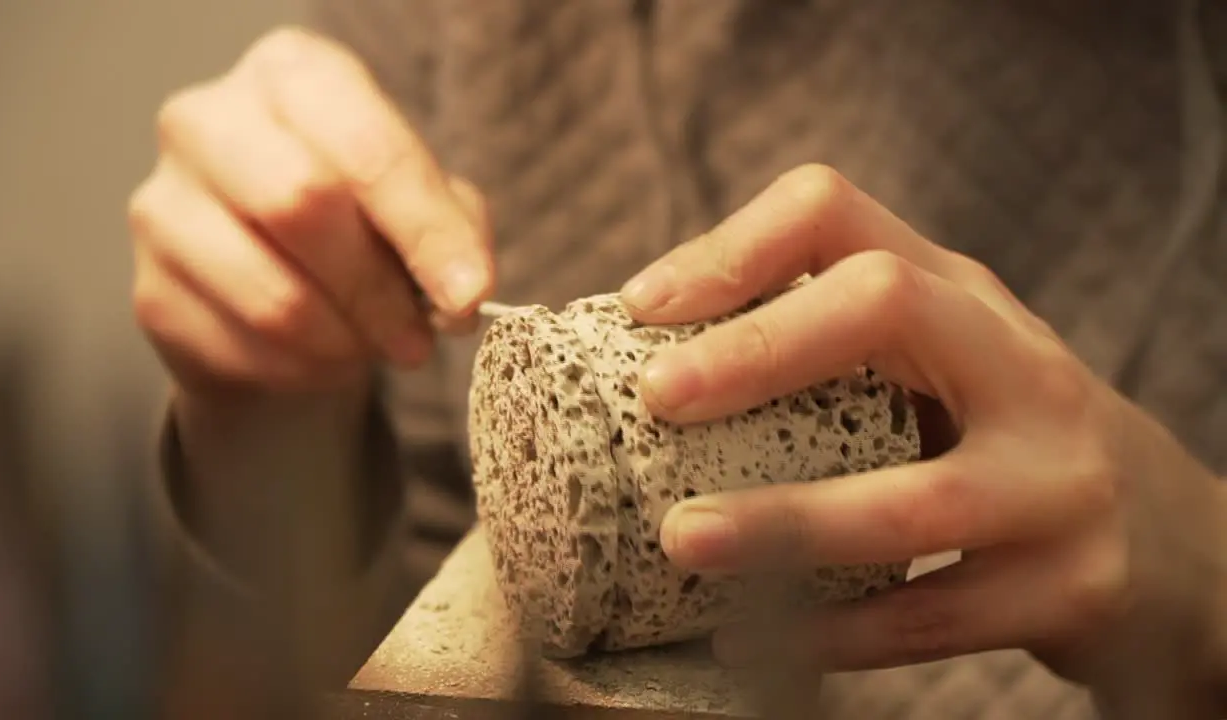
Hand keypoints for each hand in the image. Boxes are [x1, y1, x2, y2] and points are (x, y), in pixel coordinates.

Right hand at [129, 27, 492, 395]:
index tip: (467, 293)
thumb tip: (460, 293)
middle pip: (302, 206)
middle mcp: (208, 120)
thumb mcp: (422, 201)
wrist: (270, 271)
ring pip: (273, 296)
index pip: (366, 147)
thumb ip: (451, 230)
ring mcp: (162, 206)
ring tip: (377, 348)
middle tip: (419, 339)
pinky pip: (243, 350)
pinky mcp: (149, 290)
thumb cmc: (358, 217)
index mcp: (291, 73)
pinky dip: (304, 371)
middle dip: (379, 291)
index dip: (425, 228)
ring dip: (346, 342)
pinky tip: (323, 357)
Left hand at [621, 165, 1226, 708]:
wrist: (1175, 544)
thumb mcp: (942, 368)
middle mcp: (1018, 364)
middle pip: (884, 304)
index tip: (643, 308)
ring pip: (913, 498)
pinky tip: (754, 639)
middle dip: (756, 349)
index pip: (835, 212)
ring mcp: (1057, 478)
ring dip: (781, 523)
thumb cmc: (1006, 443)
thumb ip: (832, 357)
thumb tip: (649, 373)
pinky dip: (839, 630)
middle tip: (656, 398)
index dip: (730, 248)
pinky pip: (936, 615)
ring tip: (682, 540)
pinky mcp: (1072, 586)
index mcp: (960, 298)